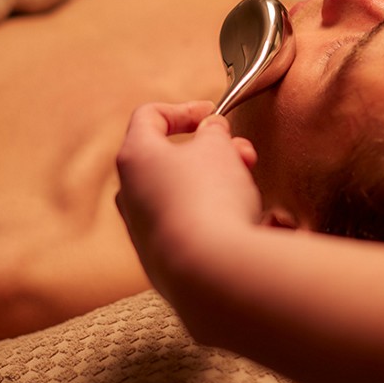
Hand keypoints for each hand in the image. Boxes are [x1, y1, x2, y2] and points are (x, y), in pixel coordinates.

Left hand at [115, 101, 261, 290]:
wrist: (209, 273)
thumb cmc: (209, 200)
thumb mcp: (218, 148)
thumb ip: (213, 132)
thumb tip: (210, 132)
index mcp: (135, 158)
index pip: (149, 116)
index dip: (185, 109)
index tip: (214, 115)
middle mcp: (131, 196)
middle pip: (171, 160)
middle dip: (213, 153)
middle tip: (243, 155)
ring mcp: (144, 233)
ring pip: (185, 196)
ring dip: (219, 185)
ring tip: (252, 192)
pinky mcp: (164, 263)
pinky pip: (194, 230)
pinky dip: (219, 220)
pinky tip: (250, 224)